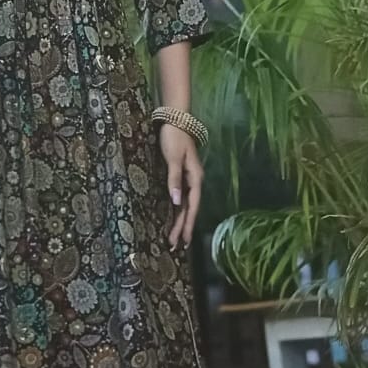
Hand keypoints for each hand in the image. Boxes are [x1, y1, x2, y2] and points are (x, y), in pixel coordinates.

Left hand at [158, 123, 202, 250]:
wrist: (176, 120)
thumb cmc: (175, 138)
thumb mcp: (174, 159)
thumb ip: (175, 180)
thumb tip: (177, 201)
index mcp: (195, 179)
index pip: (192, 206)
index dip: (188, 224)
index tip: (184, 240)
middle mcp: (193, 182)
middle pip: (188, 210)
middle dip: (183, 228)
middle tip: (176, 247)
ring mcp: (187, 180)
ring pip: (184, 206)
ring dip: (179, 222)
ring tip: (174, 240)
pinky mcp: (179, 177)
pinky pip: (179, 199)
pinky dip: (176, 212)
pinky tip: (173, 220)